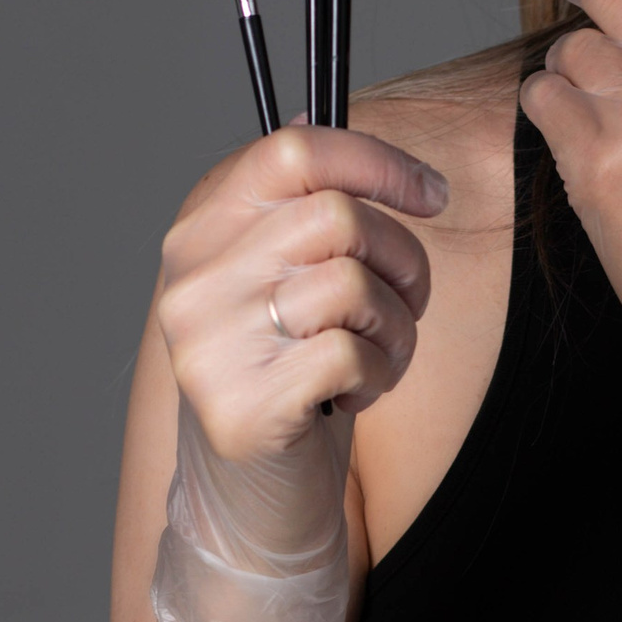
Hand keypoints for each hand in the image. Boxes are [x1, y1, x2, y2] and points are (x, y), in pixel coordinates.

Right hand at [157, 124, 446, 464]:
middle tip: (409, 300)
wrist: (250, 503)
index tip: (430, 194)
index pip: (290, 150)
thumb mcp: (285, 282)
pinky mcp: (242, 407)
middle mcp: (192, 281)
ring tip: (380, 355)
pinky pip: (350, 352)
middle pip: (336, 216)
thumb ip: (298, 209)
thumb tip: (333, 119)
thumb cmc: (288, 379)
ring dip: (396, 323)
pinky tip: (358, 393)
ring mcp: (208, 345)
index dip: (377, 161)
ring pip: (350, 282)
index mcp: (200, 233)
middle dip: (402, 257)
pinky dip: (379, 372)